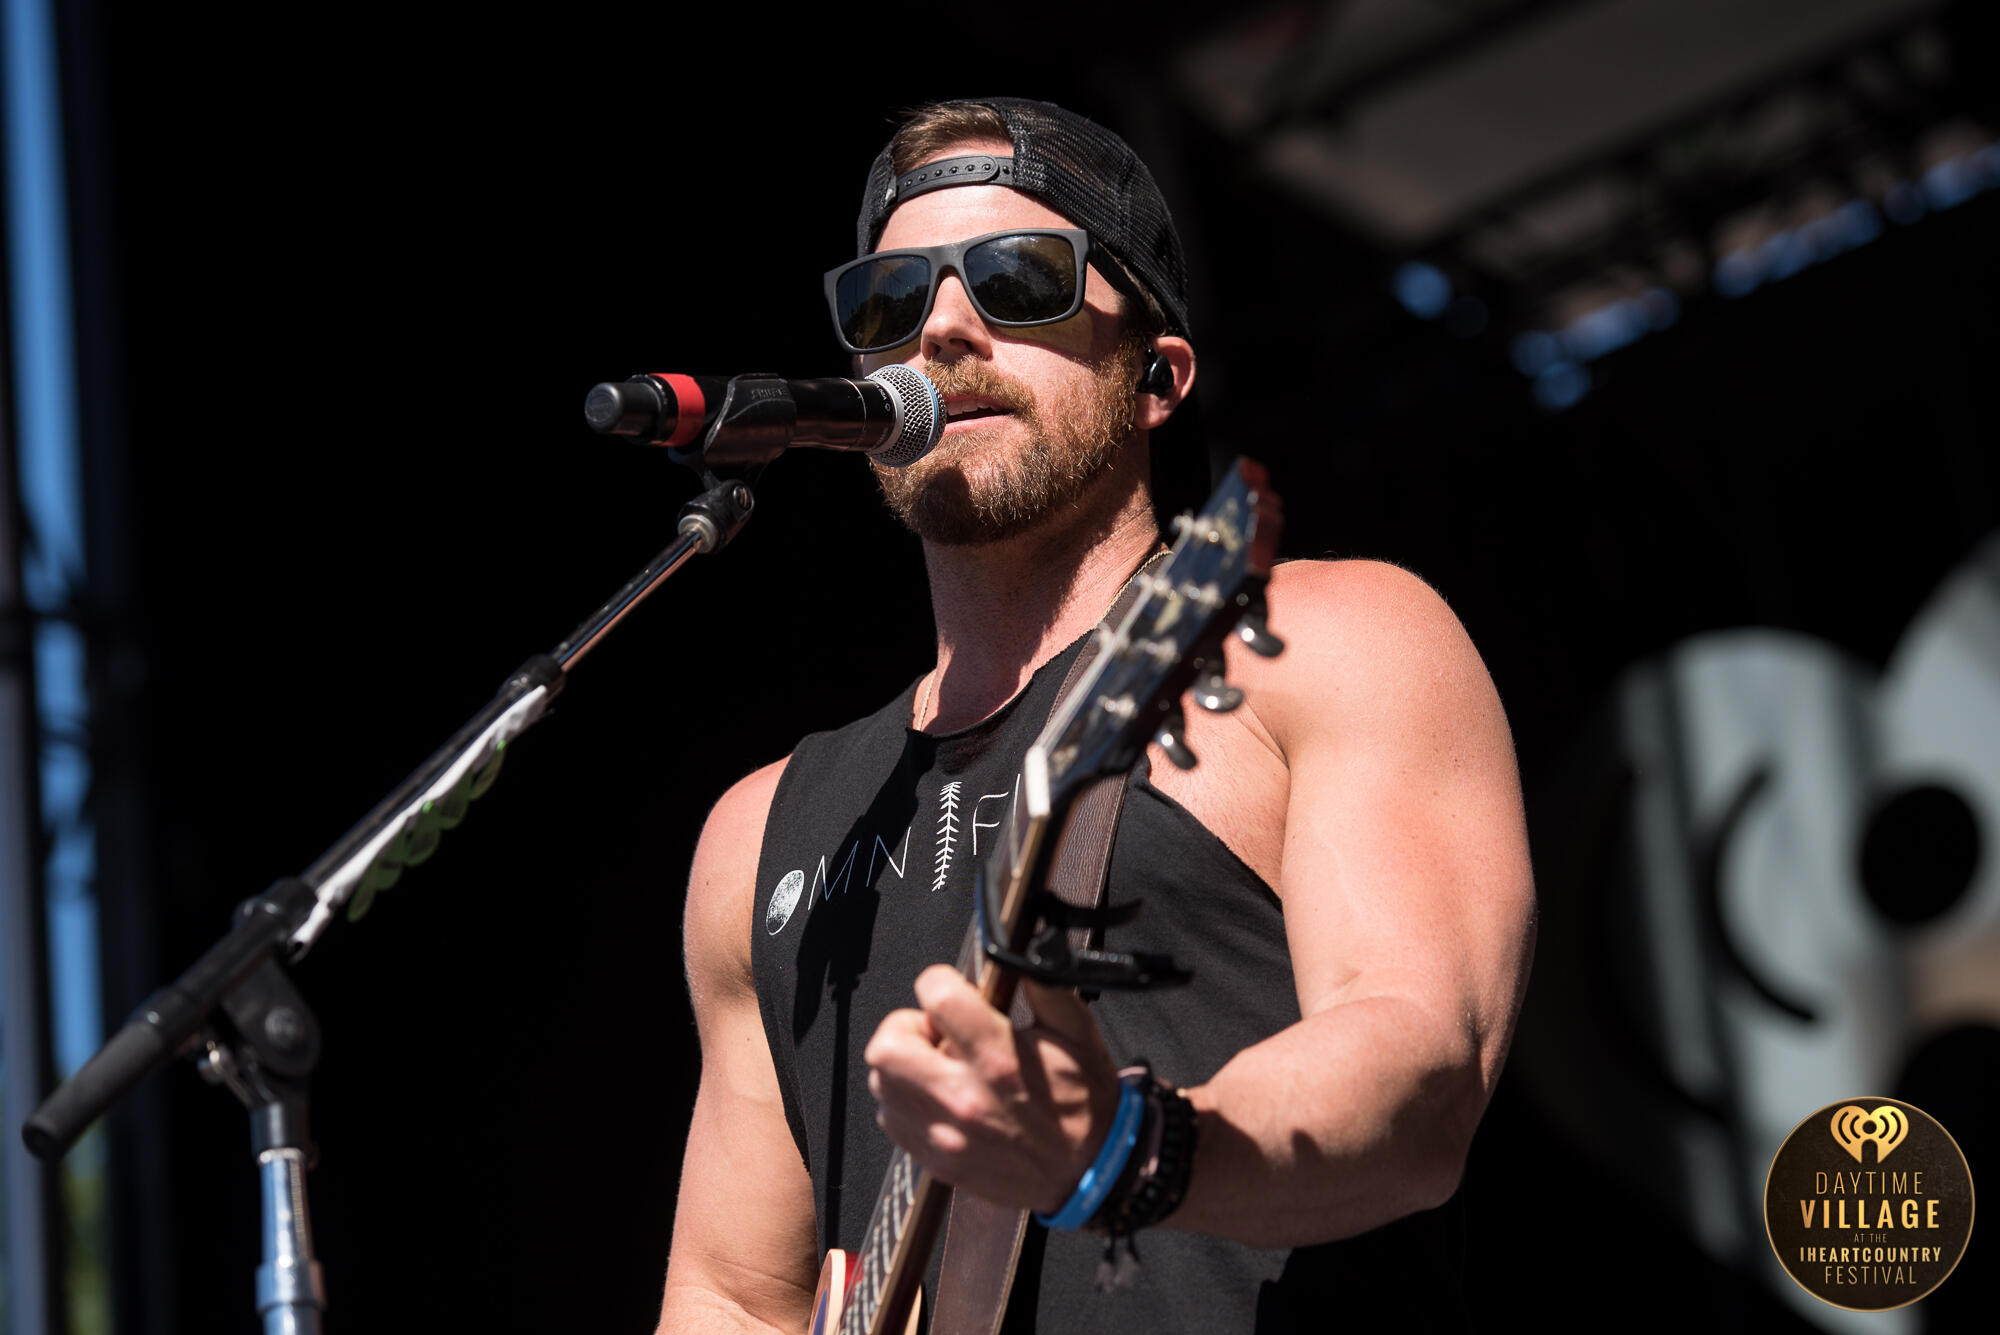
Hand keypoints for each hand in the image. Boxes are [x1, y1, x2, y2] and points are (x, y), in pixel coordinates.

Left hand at [864, 964, 1122, 1214]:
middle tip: (935, 1033)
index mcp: (999, 1058)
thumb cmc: (1083, 1101)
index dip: (939, 982)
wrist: (1089, 1172)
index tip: (954, 993)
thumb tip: (1018, 951)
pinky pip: (892, 1121)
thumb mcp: (1077, 1031)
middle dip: (906, 1027)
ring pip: (882, 1085)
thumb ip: (1043, 985)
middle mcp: (964, 1098)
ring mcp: (946, 1135)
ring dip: (903, 1066)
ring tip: (937, 1067)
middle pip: (886, 1047)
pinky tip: (937, 1099)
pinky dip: (905, 1103)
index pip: (935, 997)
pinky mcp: (938, 1161)